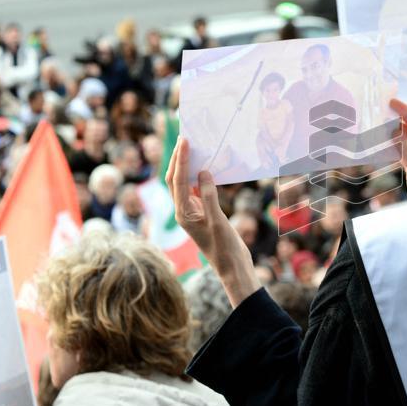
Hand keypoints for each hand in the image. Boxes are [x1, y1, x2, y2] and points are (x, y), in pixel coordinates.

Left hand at [165, 137, 259, 306]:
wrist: (232, 267)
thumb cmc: (224, 247)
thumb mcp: (217, 220)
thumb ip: (208, 196)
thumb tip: (203, 172)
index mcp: (183, 213)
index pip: (177, 180)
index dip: (180, 159)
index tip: (185, 141)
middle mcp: (183, 211)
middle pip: (174, 179)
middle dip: (177, 158)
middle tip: (184, 138)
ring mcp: (192, 212)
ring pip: (184, 184)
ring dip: (186, 166)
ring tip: (192, 148)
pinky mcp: (202, 214)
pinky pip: (196, 190)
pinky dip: (198, 177)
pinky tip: (206, 168)